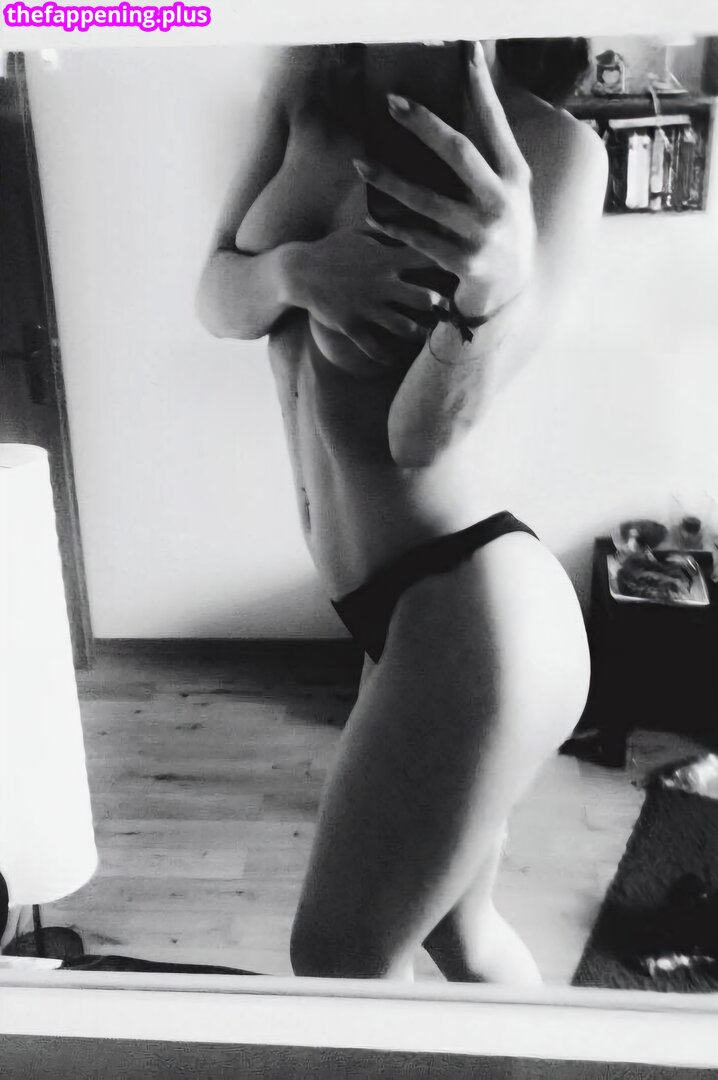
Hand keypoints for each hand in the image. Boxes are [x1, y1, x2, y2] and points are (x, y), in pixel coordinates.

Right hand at [291, 226, 442, 365]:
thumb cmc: (331, 250)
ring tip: (424, 335)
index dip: (448, 264)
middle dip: (438, 307)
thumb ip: (387, 233)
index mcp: (385, 259)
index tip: (459, 271)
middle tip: (446, 311)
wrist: (298, 272)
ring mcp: (366, 307)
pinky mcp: (351, 325)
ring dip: (418, 334)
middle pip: (424, 299)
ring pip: (404, 327)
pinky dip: (385, 356)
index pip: (427, 259)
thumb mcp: (358, 234)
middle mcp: (380, 284)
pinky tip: (393, 360)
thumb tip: (411, 224)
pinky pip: (373, 347)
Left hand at [353, 42, 536, 320]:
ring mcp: (482, 233)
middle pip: (459, 153)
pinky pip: (420, 238)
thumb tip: (455, 114)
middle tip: (391, 103)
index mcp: (515, 176)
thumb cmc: (502, 230)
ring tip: (361, 163)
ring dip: (391, 180)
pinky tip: (373, 213)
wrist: (512, 291)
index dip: (481, 87)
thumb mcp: (508, 191)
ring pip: (429, 200)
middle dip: (424, 125)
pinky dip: (394, 225)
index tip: (467, 51)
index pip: (495, 123)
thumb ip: (487, 158)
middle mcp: (502, 201)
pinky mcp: (464, 262)